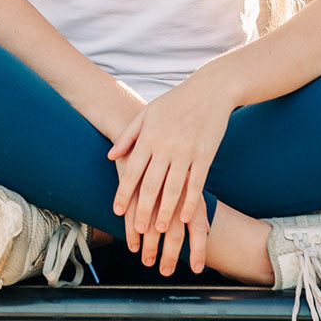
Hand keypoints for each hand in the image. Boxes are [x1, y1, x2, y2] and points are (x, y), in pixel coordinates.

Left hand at [107, 63, 234, 247]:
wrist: (210, 90)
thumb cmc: (175, 101)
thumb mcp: (147, 113)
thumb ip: (128, 135)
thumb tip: (110, 155)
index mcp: (149, 136)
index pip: (132, 170)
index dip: (123, 193)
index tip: (117, 211)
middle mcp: (166, 146)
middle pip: (151, 184)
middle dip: (143, 209)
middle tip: (138, 230)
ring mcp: (187, 151)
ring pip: (173, 188)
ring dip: (166, 211)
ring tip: (160, 230)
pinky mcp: (206, 154)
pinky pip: (196, 183)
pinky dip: (190, 202)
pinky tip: (185, 217)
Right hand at [117, 164, 208, 273]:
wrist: (152, 128)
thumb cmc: (175, 158)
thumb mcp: (190, 181)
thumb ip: (196, 205)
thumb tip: (206, 229)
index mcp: (191, 191)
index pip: (197, 227)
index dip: (199, 250)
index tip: (198, 269)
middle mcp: (174, 192)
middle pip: (174, 232)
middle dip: (170, 256)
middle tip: (165, 271)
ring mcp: (154, 188)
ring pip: (151, 226)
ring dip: (149, 246)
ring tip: (147, 261)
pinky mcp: (135, 183)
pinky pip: (133, 212)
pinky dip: (132, 230)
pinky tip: (133, 243)